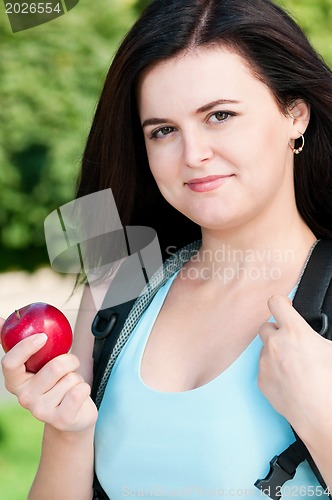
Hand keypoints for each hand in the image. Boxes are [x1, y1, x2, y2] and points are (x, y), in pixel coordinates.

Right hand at [0, 318, 97, 432]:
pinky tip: (78, 395)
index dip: (25, 347)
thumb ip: (21, 344)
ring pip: (70, 378)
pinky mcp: (62, 419)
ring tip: (70, 386)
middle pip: (54, 367)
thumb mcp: (38, 364)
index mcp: (15, 382)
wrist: (71, 417)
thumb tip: (0, 318)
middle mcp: (24, 398)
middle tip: (69, 366)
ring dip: (77, 377)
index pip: (9, 363)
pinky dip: (85, 387)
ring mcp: (41, 411)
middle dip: (70, 360)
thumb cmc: (55, 383)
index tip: (43, 336)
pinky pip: (81, 390)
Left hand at [258, 295, 331, 442]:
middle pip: (265, 326)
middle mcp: (275, 344)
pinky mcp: (261, 380)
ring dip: (275, 352)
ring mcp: (265, 363)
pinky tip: (289, 381)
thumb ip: (319, 336)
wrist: (322, 416)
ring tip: (294, 367)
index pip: (276, 303)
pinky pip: (263, 368)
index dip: (282, 303)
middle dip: (276, 331)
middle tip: (291, 342)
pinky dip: (272, 371)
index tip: (286, 307)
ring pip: (264, 349)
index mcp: (294, 331)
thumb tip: (315, 337)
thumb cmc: (331, 383)